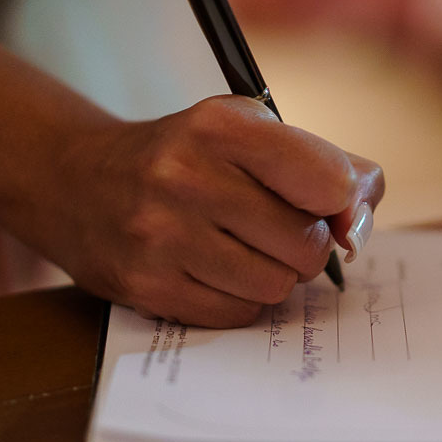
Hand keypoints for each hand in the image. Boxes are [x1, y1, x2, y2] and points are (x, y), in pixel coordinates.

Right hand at [27, 95, 383, 326]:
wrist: (77, 182)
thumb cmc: (184, 156)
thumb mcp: (247, 131)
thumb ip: (324, 164)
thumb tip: (364, 219)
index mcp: (221, 126)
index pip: (330, 183)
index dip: (340, 203)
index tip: (324, 204)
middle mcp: (186, 177)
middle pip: (308, 246)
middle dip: (305, 245)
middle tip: (275, 229)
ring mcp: (161, 236)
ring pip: (276, 288)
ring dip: (273, 276)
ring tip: (241, 248)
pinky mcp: (146, 285)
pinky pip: (237, 315)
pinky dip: (239, 299)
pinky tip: (212, 270)